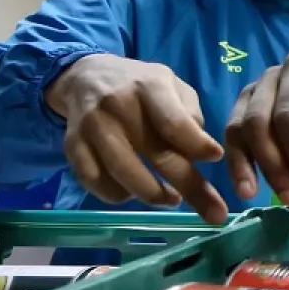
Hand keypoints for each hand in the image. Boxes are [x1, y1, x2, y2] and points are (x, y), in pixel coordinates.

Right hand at [45, 54, 226, 223]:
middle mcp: (118, 105)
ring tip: (173, 200)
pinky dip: (117, 195)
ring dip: (153, 195)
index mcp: (149, 87)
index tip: (216, 158)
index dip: (196, 144)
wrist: (86, 77)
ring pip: (124, 173)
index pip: (174, 122)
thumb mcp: (171, 85)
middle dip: (191, 187)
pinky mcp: (72, 145)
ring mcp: (92, 127)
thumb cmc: (140, 87)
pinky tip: (132, 193)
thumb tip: (202, 151)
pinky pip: (95, 181)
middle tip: (215, 213)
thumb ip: (190, 113)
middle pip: (157, 154)